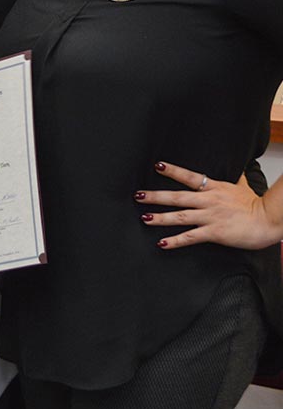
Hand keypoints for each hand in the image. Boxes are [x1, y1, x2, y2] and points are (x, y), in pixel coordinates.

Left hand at [136, 161, 280, 250]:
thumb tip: (240, 168)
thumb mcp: (244, 186)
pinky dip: (175, 240)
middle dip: (156, 196)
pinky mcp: (215, 232)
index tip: (157, 165)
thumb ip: (238, 178)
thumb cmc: (258, 205)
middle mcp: (208, 200)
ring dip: (160, 217)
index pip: (189, 177)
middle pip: (177, 196)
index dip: (172, 171)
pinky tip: (162, 243)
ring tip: (144, 218)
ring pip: (180, 216)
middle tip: (138, 196)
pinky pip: (191, 237)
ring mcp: (210, 216)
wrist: (270, 220)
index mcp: (214, 188)